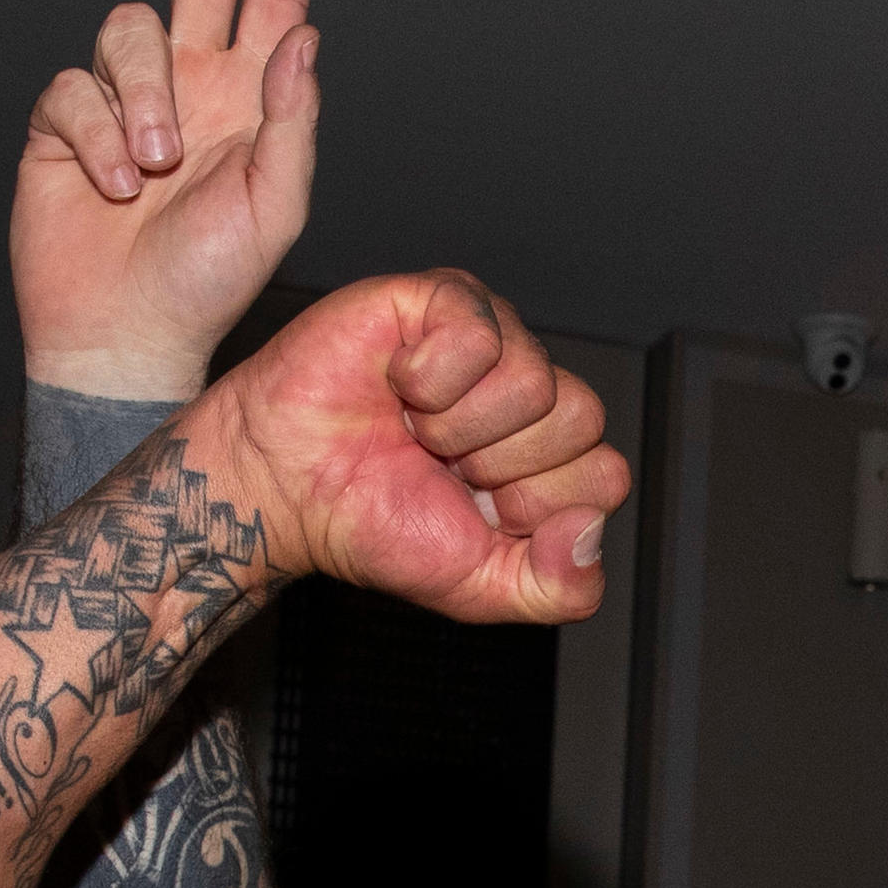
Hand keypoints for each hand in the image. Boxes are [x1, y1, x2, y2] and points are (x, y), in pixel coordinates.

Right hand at [13, 0, 322, 401]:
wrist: (124, 332)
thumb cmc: (208, 282)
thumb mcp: (274, 206)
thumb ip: (294, 121)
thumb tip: (303, 32)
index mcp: (249, 99)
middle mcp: (190, 84)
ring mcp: (125, 100)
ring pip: (128, 29)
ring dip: (143, 96)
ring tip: (155, 170)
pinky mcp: (64, 123)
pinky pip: (73, 88)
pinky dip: (96, 137)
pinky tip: (113, 187)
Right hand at [199, 270, 621, 623]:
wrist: (282, 490)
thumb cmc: (372, 524)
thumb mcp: (479, 589)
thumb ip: (558, 588)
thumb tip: (588, 532)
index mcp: (552, 454)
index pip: (605, 475)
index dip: (537, 506)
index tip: (477, 510)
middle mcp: (532, 388)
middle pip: (580, 421)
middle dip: (498, 465)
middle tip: (439, 464)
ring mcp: (493, 336)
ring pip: (534, 382)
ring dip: (457, 426)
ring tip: (413, 428)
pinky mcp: (443, 298)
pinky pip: (481, 336)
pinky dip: (428, 381)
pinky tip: (397, 385)